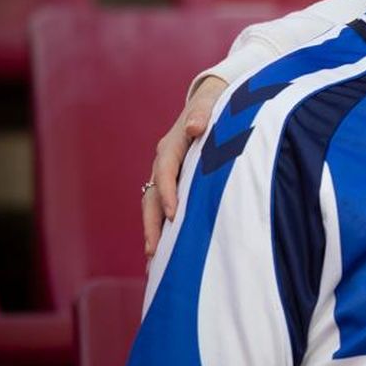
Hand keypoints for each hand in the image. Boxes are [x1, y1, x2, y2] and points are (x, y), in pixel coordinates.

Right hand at [143, 76, 228, 256]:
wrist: (208, 101)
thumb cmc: (214, 105)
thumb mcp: (210, 104)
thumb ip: (203, 114)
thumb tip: (195, 127)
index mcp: (172, 145)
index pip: (166, 171)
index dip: (167, 193)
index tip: (173, 215)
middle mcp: (164, 162)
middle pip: (151, 197)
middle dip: (152, 225)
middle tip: (154, 253)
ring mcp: (166, 174)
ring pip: (153, 207)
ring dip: (153, 233)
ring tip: (154, 264)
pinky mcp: (173, 183)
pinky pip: (162, 208)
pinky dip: (162, 229)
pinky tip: (165, 254)